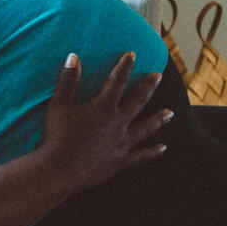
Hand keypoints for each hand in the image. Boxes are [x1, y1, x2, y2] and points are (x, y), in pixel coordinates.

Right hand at [37, 51, 172, 192]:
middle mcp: (118, 123)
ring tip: (170, 113)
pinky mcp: (120, 161)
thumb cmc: (56, 136)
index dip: (125, 66)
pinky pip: (140, 156)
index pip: (117, 81)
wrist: (58, 171)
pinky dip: (152, 152)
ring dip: (158, 119)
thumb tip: (74, 56)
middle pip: (138, 101)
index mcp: (103, 107)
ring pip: (145, 128)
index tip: (132, 54)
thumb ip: (68, 80)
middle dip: (148, 86)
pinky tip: (163, 148)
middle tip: (159, 76)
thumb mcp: (58, 104)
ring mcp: (121, 144)